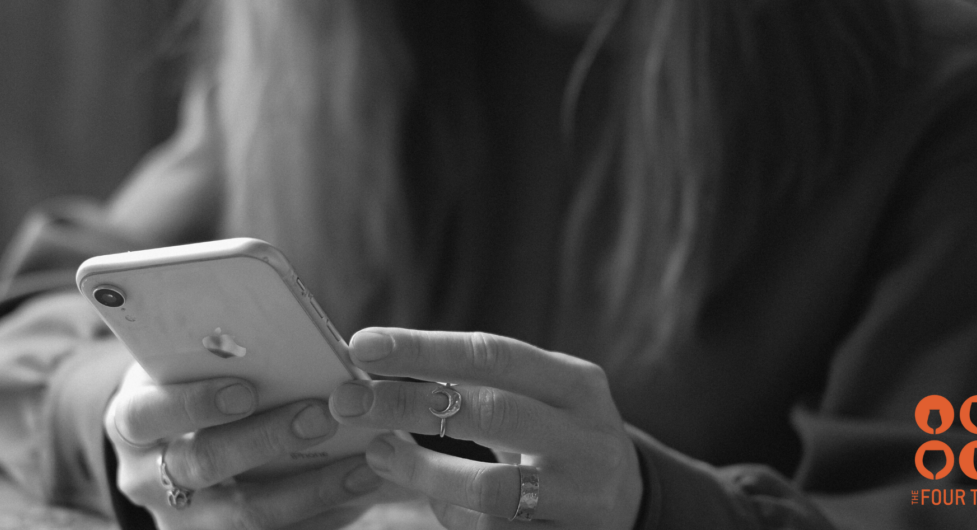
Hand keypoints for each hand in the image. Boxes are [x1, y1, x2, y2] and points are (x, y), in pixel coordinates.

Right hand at [106, 363, 385, 528]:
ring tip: (364, 463)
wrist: (169, 446)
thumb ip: (211, 354)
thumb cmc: (186, 387)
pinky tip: (360, 495)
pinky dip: (322, 518)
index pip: (148, 413)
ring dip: (311, 489)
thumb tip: (283, 333)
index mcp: (129, 421)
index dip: (195, 403)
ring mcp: (183, 520)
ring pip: (246, 516)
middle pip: (203, 464)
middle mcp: (146, 477)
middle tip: (321, 416)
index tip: (246, 389)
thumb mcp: (181, 366)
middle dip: (267, 440)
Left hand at [329, 328, 641, 529]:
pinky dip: (451, 512)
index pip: (492, 354)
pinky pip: (492, 529)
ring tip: (378, 452)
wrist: (629, 504)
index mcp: (577, 383)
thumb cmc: (556, 434)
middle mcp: (587, 435)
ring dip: (424, 471)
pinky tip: (431, 498)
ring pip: (492, 486)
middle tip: (346, 400)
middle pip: (489, 412)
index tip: (361, 345)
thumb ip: (477, 380)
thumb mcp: (540, 396)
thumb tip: (375, 359)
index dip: (423, 348)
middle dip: (408, 403)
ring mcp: (579, 494)